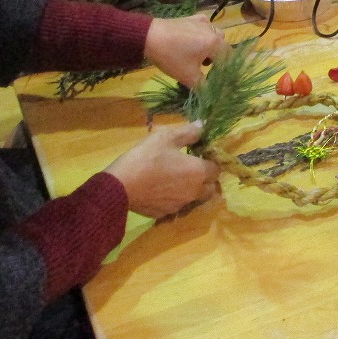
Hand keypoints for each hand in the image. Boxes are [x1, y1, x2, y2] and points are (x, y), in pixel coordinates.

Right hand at [105, 121, 221, 217]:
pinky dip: (175, 199)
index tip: (201, 155)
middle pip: (210, 187)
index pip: (217, 169)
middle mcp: (193, 191)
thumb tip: (203, 125)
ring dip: (192, 190)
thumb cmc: (146, 158)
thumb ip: (188, 132)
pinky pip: (177, 206)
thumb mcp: (166, 137)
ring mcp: (179, 205)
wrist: (120, 186)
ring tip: (178, 180)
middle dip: (206, 179)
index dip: (211, 161)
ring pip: (195, 199)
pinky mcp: (165, 213)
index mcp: (198, 172)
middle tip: (192, 168)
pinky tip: (162, 191)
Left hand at [144, 13, 226, 88]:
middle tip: (205, 68)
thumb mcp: (188, 76)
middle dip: (218, 58)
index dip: (226, 69)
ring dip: (211, 45)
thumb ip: (204, 87)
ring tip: (198, 54)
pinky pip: (204, 26)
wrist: (149, 36)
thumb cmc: (171, 57)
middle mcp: (213, 31)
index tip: (218, 78)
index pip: (229, 58)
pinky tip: (193, 39)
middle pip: (223, 46)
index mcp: (215, 44)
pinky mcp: (192, 18)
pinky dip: (203, 34)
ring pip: (214, 35)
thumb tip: (212, 94)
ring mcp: (203, 22)